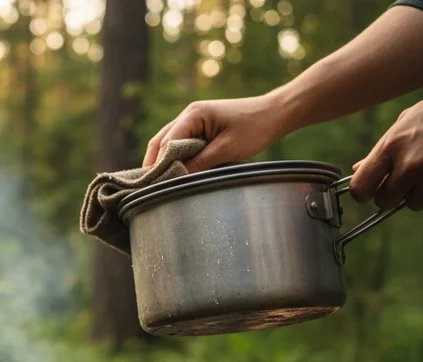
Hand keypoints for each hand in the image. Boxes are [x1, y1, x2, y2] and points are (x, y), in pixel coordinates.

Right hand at [142, 94, 294, 171]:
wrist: (275, 113)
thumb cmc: (255, 128)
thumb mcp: (226, 150)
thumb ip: (199, 163)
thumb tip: (175, 179)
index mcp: (193, 114)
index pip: (166, 142)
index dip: (158, 164)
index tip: (153, 185)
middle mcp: (188, 114)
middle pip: (160, 141)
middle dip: (153, 163)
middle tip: (146, 187)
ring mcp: (193, 119)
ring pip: (168, 142)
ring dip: (162, 160)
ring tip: (156, 182)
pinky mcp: (200, 126)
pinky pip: (180, 143)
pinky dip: (174, 157)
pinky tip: (173, 171)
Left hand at [350, 69, 422, 210]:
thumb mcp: (411, 119)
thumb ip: (383, 148)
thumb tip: (358, 168)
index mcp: (392, 145)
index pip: (360, 187)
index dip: (364, 193)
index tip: (371, 191)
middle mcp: (410, 165)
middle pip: (384, 202)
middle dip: (393, 194)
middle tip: (408, 180)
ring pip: (414, 204)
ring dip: (422, 192)